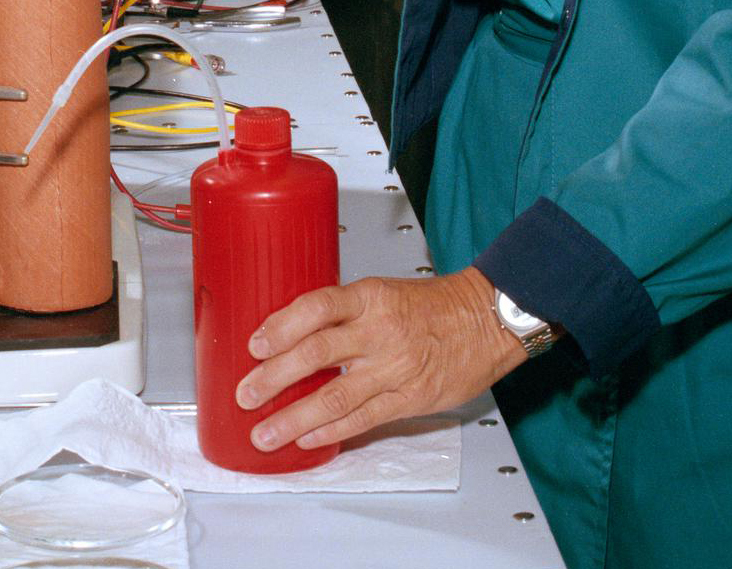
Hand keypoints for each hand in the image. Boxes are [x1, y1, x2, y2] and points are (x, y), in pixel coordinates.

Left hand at [234, 267, 526, 454]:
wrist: (485, 320)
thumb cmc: (434, 305)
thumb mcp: (384, 292)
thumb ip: (345, 313)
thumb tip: (294, 333)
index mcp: (371, 296)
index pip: (317, 307)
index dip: (282, 326)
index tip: (255, 344)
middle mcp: (380, 330)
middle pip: (317, 354)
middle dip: (274, 378)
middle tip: (246, 394)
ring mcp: (394, 368)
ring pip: (335, 396)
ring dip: (294, 418)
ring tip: (266, 432)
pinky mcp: (408, 399)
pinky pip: (363, 420)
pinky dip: (331, 432)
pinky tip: (307, 440)